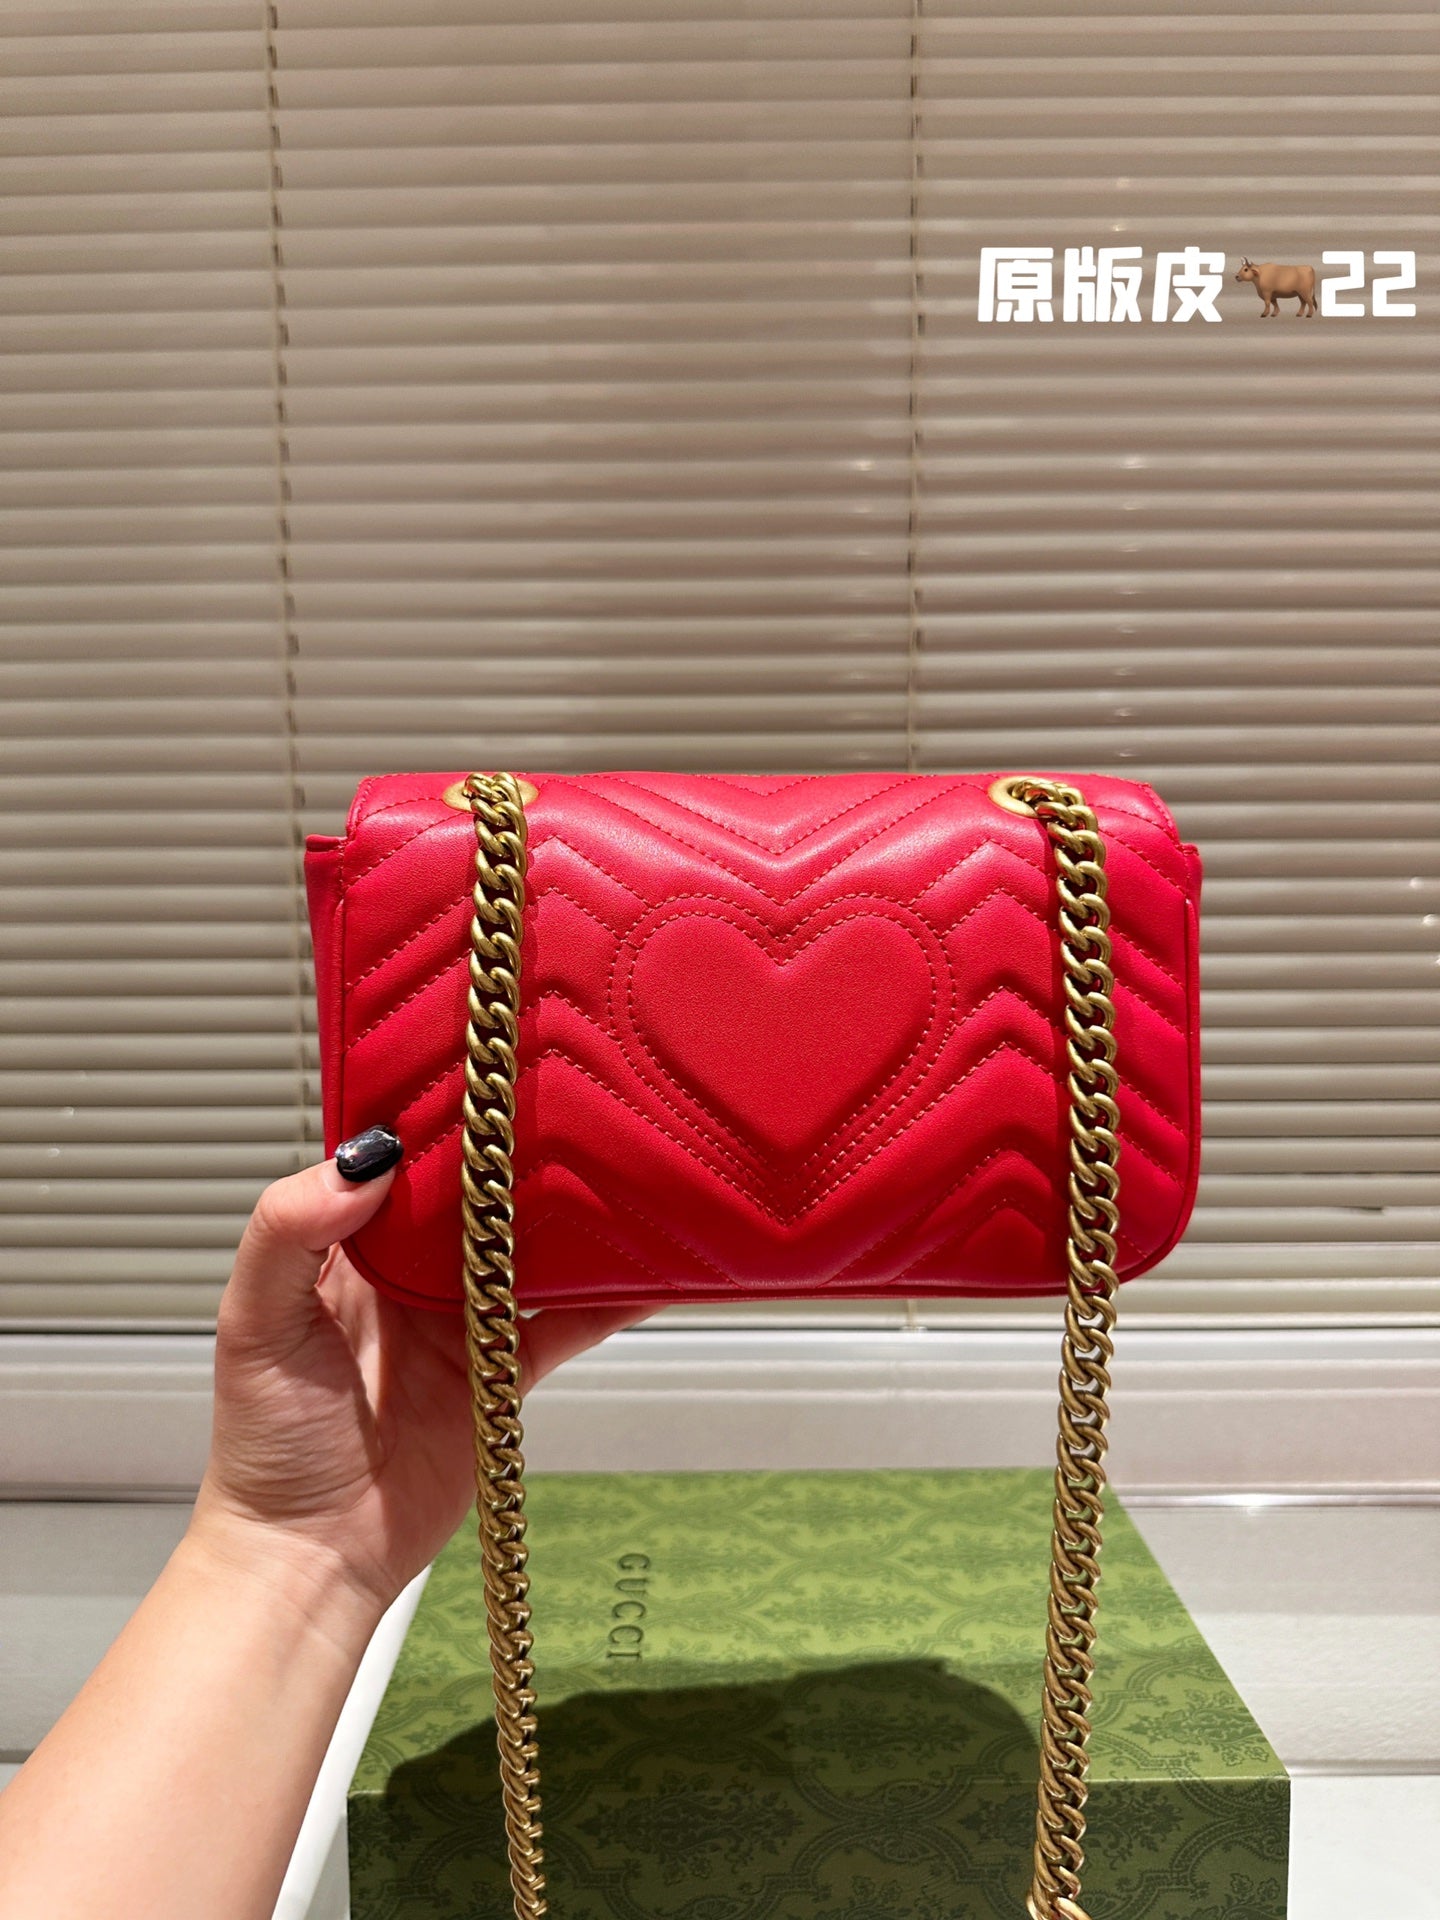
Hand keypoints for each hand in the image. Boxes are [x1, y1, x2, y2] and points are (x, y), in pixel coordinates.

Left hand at [189, 1134, 647, 1622]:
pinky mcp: (504, 1375)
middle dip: (515, 1161)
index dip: (432, 1122)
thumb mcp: (253, 1322)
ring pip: (528, 1254)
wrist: (311, 1554)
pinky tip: (645, 1272)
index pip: (398, 1166)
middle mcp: (410, 1277)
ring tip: (616, 1173)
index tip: (476, 1078)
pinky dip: (608, 1301)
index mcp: (348, 1250)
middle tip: (565, 1107)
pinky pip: (565, 1326)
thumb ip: (289, 1231)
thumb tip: (367, 1161)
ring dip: (568, 1222)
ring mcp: (463, 1324)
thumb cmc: (266, 1443)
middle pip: (475, 1201)